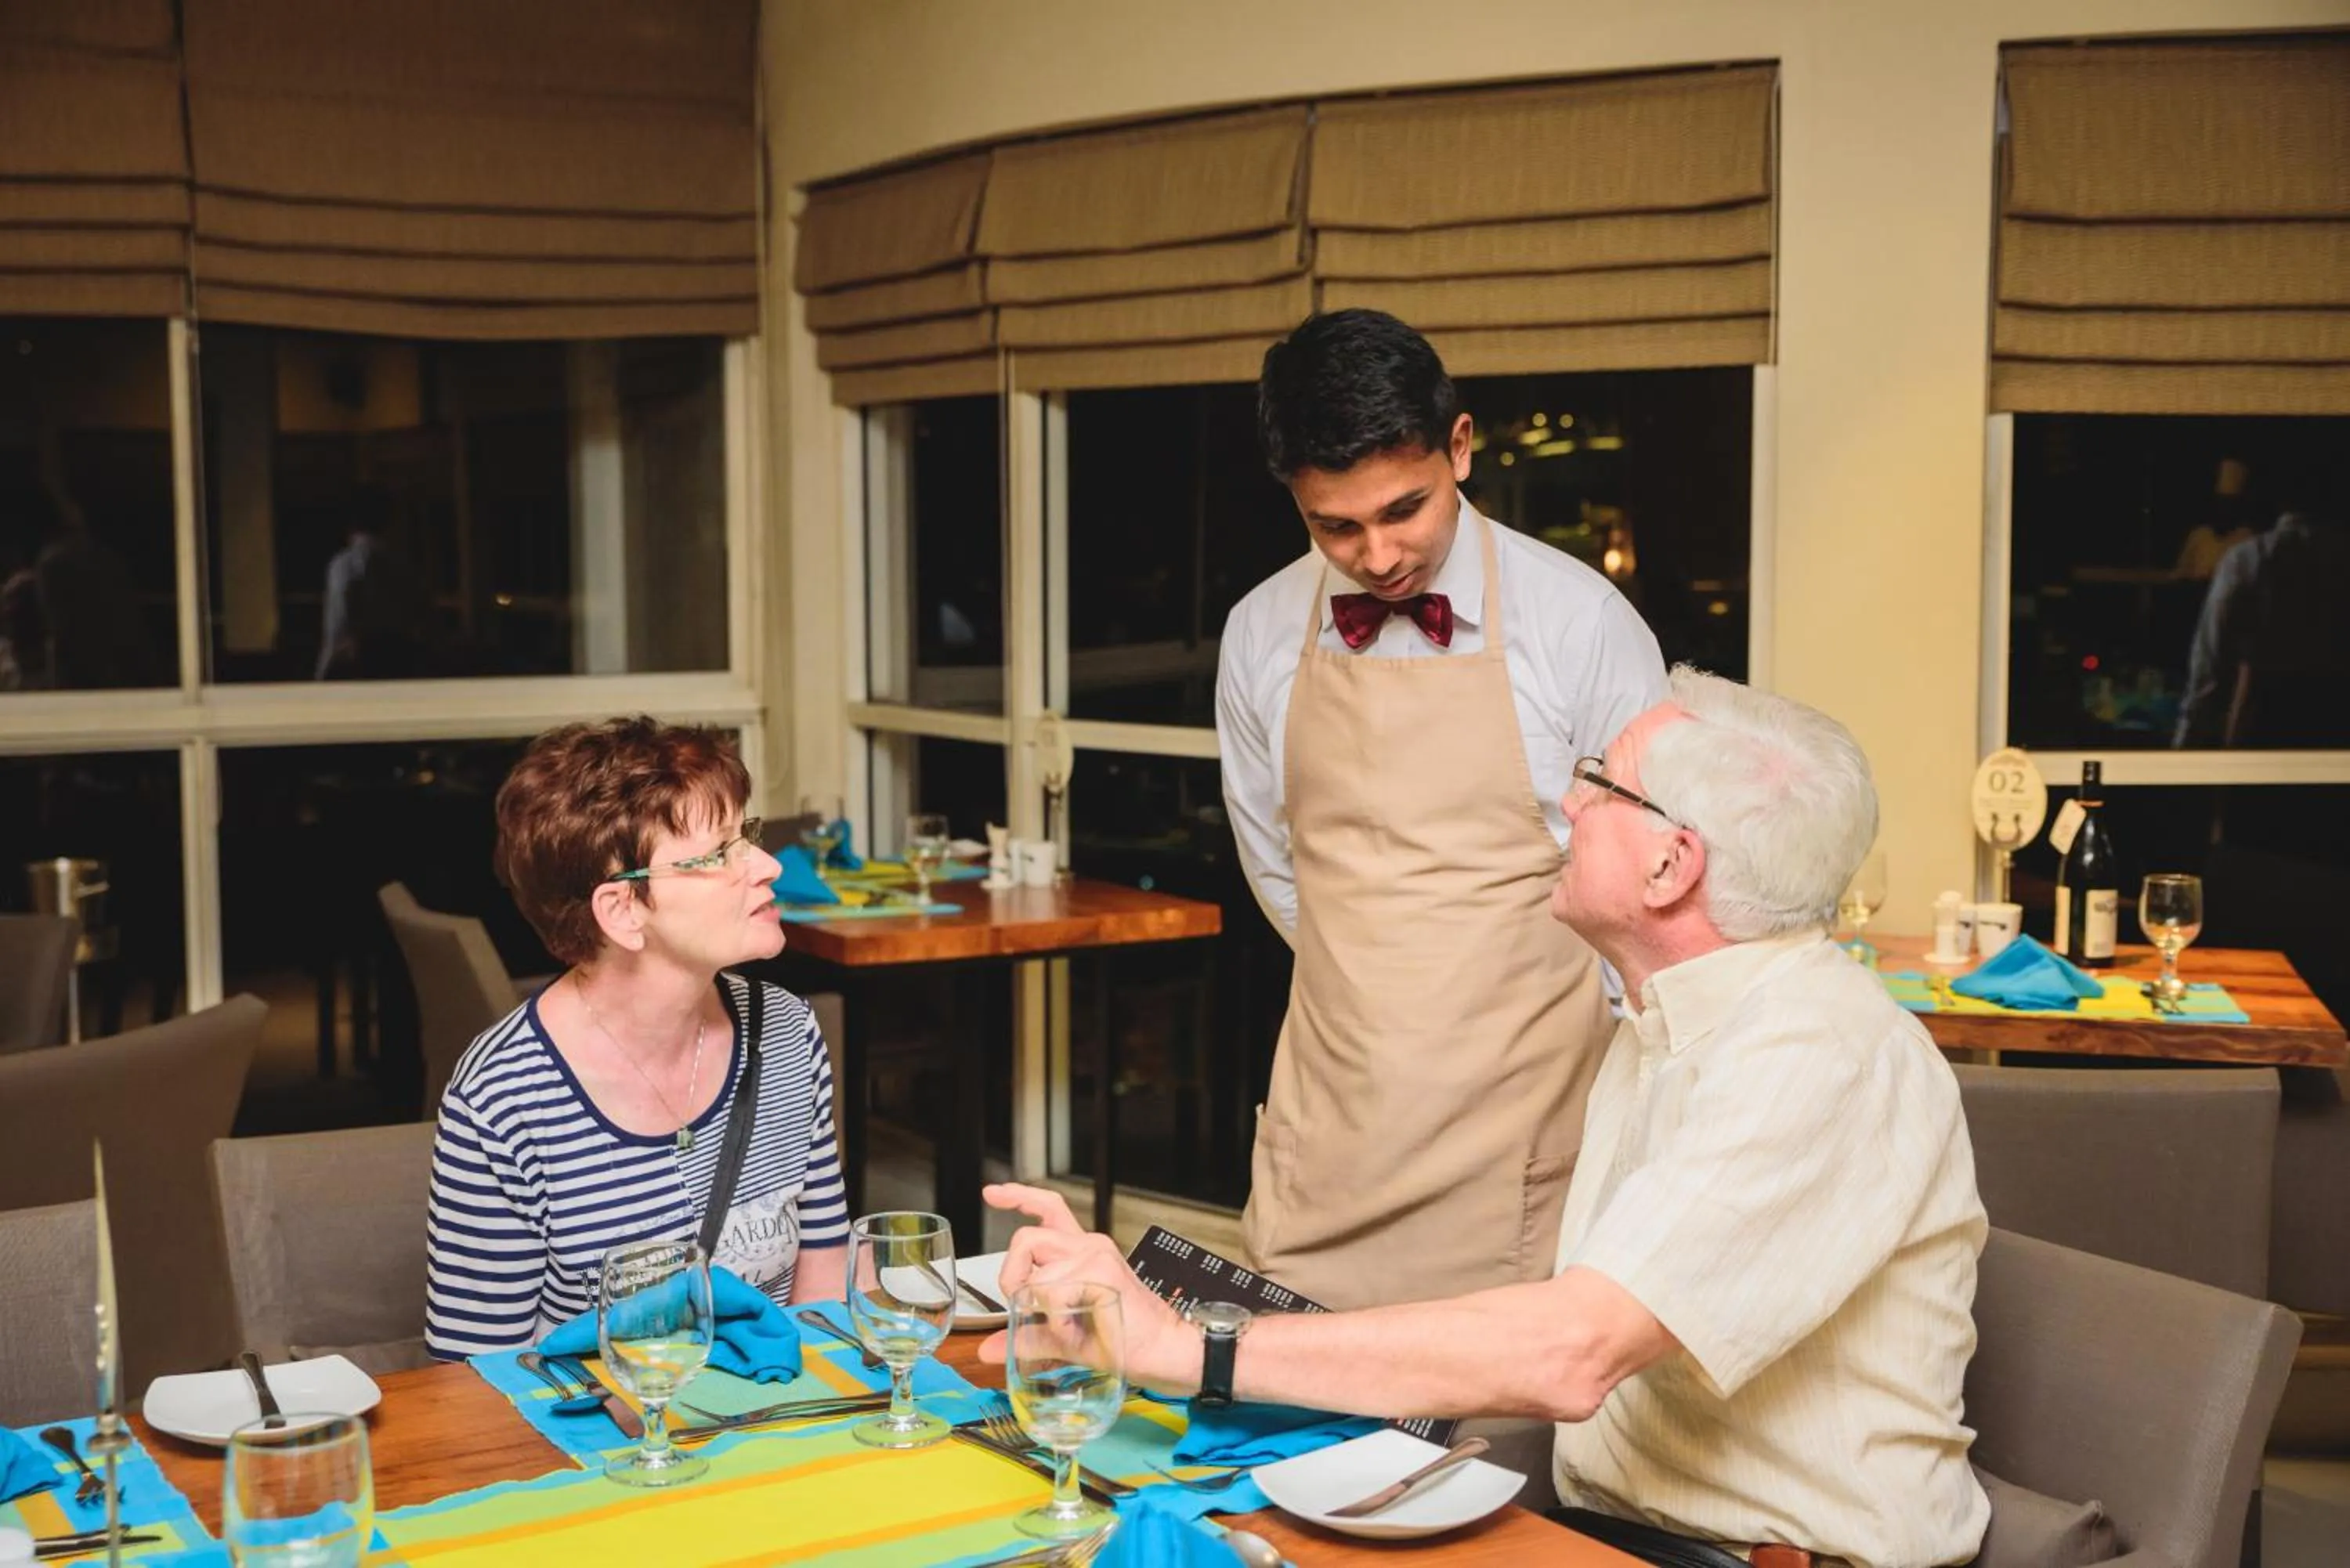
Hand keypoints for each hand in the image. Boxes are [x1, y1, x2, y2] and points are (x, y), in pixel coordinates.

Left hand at [978, 1182, 1194, 1390]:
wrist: (1164, 1351)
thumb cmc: (1124, 1340)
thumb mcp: (1064, 1338)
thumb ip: (1027, 1336)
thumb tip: (986, 1350)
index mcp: (1081, 1253)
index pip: (1048, 1209)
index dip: (1018, 1197)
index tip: (992, 1194)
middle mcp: (1088, 1246)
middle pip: (1027, 1238)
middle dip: (1012, 1276)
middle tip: (1024, 1306)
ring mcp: (1095, 1256)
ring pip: (1037, 1274)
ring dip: (1039, 1309)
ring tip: (1064, 1329)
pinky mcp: (1101, 1273)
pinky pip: (1054, 1295)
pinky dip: (1056, 1323)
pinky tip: (1075, 1333)